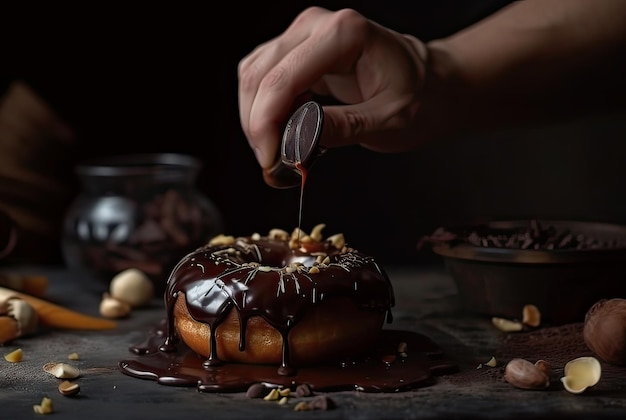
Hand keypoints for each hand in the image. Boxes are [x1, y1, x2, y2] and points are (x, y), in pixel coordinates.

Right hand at [238, 6, 428, 168]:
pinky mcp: (298, 51)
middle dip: (257, 125)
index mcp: (345, 34)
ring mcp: (304, 35)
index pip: (283, 78)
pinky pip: (263, 78)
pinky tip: (281, 132)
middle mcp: (318, 25)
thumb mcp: (389, 121)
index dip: (266, 123)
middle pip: (259, 75)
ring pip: (253, 76)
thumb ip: (342, 128)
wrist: (431, 86)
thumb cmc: (419, 99)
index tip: (271, 159)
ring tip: (279, 152)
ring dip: (256, 119)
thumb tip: (295, 142)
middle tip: (273, 164)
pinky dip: (263, 110)